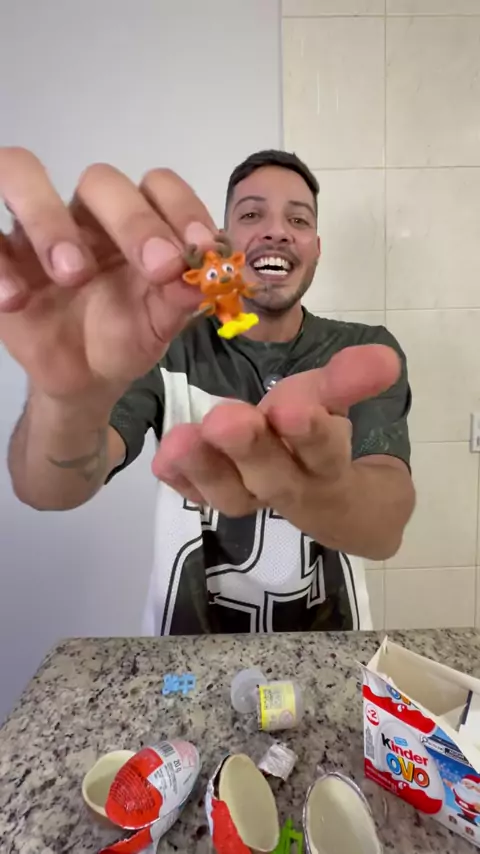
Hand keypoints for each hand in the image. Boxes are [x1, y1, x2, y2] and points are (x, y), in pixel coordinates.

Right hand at [0, 147, 215, 406]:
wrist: (84, 379)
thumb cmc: (124, 338)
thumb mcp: (158, 326)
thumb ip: (179, 300)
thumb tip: (202, 280)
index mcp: (134, 223)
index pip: (157, 186)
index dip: (181, 207)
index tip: (202, 248)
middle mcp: (86, 215)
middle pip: (99, 180)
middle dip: (132, 220)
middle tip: (156, 267)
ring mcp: (35, 230)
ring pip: (21, 173)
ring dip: (48, 220)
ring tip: (71, 275)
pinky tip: (16, 301)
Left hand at [152, 344, 400, 517]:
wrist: (326, 499)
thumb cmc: (322, 437)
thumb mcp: (335, 404)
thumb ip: (349, 381)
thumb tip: (386, 357)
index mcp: (326, 466)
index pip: (323, 453)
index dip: (311, 435)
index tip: (296, 409)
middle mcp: (287, 487)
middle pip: (270, 476)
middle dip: (249, 448)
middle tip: (227, 419)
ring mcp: (250, 497)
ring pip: (229, 492)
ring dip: (205, 465)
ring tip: (180, 440)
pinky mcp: (218, 496)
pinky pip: (198, 495)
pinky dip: (181, 480)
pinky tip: (161, 461)